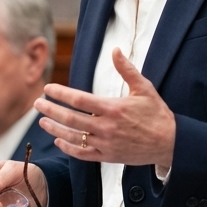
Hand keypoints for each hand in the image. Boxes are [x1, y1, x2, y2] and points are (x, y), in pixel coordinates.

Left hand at [35, 48, 175, 170]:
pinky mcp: (108, 156)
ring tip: (42, 121)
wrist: (169, 143)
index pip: (79, 100)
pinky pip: (83, 154)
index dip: (61, 94)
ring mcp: (106, 143)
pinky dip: (68, 148)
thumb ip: (127, 69)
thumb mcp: (144, 88)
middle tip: (37, 103)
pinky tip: (59, 140)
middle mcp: (107, 127)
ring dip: (55, 128)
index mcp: (114, 108)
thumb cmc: (157, 114)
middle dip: (51, 110)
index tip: (48, 88)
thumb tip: (116, 50)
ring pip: (73, 137)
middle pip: (71, 118)